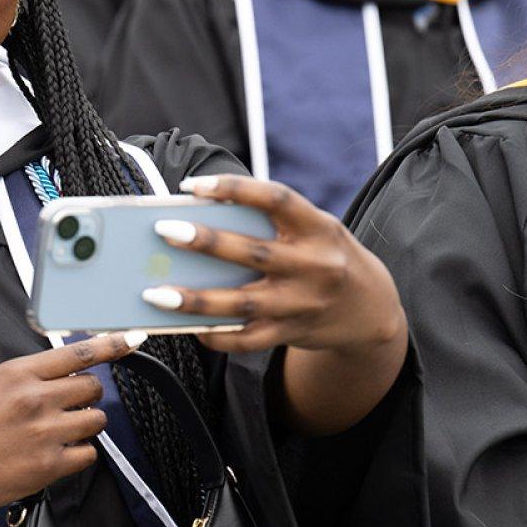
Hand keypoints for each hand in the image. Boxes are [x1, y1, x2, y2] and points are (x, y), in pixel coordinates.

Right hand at [0, 331, 145, 524]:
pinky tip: (54, 452)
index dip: (111, 346)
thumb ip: (31, 377)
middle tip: (68, 404)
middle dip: (87, 396)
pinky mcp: (49, 466)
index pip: (78, 354)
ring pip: (95, 421)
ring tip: (55, 431)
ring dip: (83, 425)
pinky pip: (88, 454)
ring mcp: (44, 433)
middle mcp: (34, 399)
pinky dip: (77, 454)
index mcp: (18, 373)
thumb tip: (70, 373)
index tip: (132, 339)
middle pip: (93, 388)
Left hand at [145, 173, 407, 433]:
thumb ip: (269, 224)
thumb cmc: (324, 255)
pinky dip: (216, 334)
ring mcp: (305, 304)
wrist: (371, 309)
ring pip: (244, 304)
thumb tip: (197, 219)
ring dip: (196, 300)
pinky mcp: (294, 333)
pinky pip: (248, 340)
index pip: (276, 199)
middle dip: (206, 242)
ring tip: (154, 294)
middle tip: (163, 231)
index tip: (193, 186)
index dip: (235, 189)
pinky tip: (188, 326)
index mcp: (319, 227)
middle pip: (254, 253)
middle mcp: (315, 265)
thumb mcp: (311, 231)